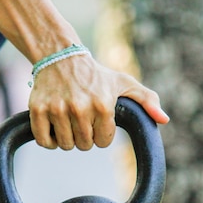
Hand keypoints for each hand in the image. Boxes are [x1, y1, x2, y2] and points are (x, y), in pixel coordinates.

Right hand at [28, 55, 168, 150]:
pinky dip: (48, 140)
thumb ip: (147, 101)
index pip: (103, 142)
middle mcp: (80, 108)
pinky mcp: (38, 110)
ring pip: (65, 145)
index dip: (100, 134)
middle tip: (81, 120)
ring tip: (68, 121)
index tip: (96, 121)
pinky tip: (53, 127)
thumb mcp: (124, 83)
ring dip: (67, 139)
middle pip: (84, 146)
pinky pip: (44, 141)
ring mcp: (57, 109)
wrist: (60, 56)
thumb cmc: (96, 75)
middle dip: (84, 137)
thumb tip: (164, 120)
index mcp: (103, 105)